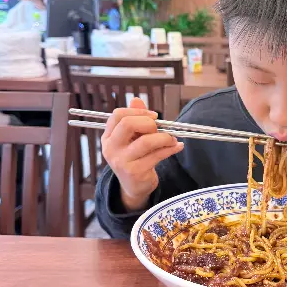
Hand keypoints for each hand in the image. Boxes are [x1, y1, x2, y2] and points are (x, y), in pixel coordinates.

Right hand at [101, 97, 183, 211]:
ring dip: (164, 137)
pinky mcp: (136, 172)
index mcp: (108, 137)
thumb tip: (137, 100)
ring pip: (146, 141)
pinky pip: (157, 155)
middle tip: (159, 128)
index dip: (138, 112)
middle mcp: (111, 149)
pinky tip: (177, 146)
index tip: (153, 117)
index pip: (117, 115)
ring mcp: (122, 161)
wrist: (134, 186)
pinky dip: (171, 148)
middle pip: (128, 124)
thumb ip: (135, 119)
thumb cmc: (135, 158)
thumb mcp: (132, 138)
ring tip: (172, 139)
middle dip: (148, 123)